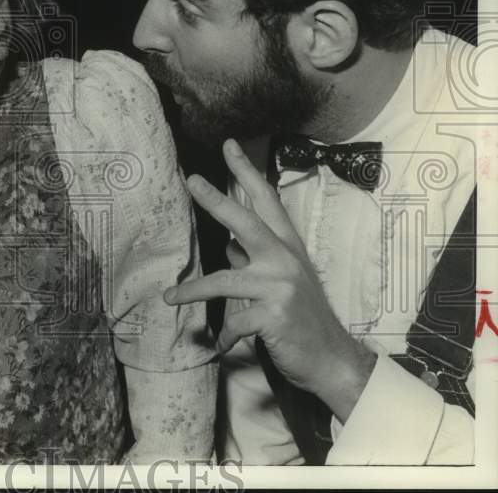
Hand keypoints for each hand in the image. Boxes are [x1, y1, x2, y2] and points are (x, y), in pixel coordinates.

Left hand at [164, 139, 375, 422]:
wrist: (332, 357)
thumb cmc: (301, 316)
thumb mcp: (281, 280)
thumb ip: (253, 260)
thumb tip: (228, 244)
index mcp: (287, 246)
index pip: (266, 200)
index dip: (246, 172)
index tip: (228, 144)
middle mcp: (285, 259)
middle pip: (247, 222)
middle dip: (217, 200)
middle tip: (192, 180)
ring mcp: (280, 286)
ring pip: (225, 280)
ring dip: (193, 291)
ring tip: (169, 297)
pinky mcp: (274, 315)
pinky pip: (235, 322)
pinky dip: (223, 336)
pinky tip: (216, 347)